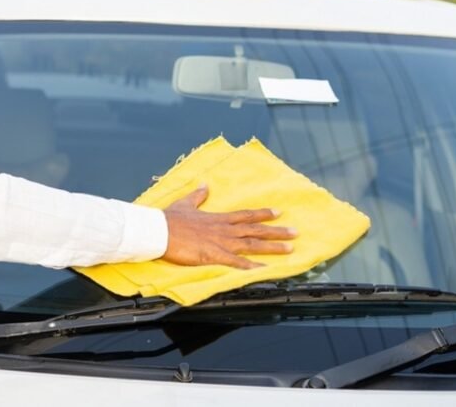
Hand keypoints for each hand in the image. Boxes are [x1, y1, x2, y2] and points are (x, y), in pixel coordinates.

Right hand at [162, 185, 296, 268]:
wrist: (160, 230)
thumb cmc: (170, 218)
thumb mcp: (186, 203)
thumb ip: (198, 195)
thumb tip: (205, 185)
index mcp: (218, 218)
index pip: (245, 215)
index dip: (262, 214)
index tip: (278, 213)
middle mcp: (224, 230)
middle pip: (255, 230)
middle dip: (276, 231)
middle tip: (295, 232)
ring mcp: (221, 243)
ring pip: (252, 245)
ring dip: (272, 247)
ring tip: (290, 249)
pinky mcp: (214, 256)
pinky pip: (237, 263)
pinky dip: (252, 266)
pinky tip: (265, 270)